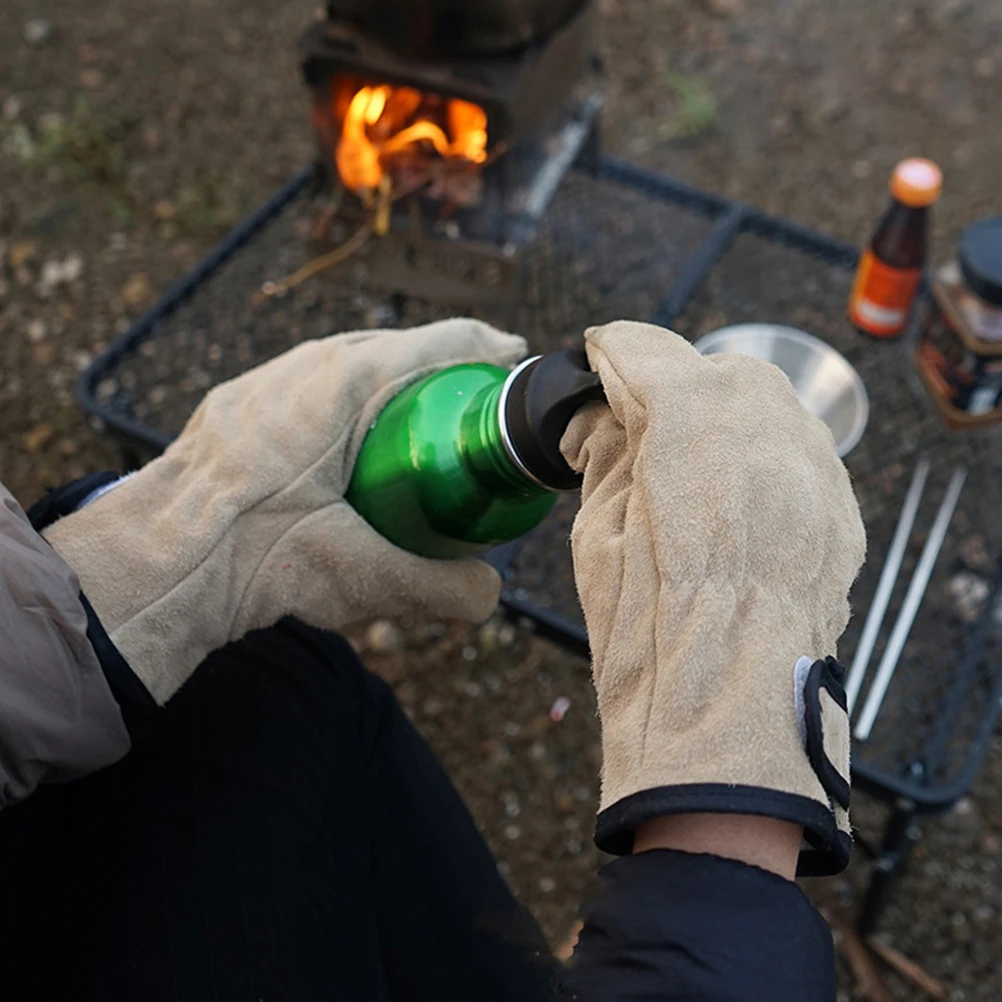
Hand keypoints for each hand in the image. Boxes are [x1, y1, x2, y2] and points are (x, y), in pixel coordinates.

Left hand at [45, 319, 525, 702]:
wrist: (158, 562)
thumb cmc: (257, 556)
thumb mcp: (362, 576)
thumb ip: (440, 588)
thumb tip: (487, 596)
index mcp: (348, 381)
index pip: (440, 344)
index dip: (487, 348)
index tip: (512, 362)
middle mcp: (306, 364)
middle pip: (394, 349)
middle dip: (438, 368)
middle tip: (468, 401)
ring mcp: (266, 379)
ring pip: (344, 363)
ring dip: (386, 382)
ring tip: (409, 420)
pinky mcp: (237, 405)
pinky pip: (307, 385)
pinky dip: (341, 402)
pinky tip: (343, 444)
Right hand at [561, 321, 865, 874]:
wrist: (728, 718)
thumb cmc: (653, 638)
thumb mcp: (598, 534)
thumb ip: (605, 454)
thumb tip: (602, 418)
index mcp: (694, 426)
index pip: (648, 351)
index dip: (613, 355)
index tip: (599, 362)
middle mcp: (768, 431)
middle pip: (715, 371)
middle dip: (673, 385)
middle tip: (637, 425)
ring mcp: (814, 470)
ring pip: (768, 405)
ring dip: (722, 417)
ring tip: (687, 467)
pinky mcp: (840, 510)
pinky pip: (797, 451)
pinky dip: (760, 456)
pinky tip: (731, 500)